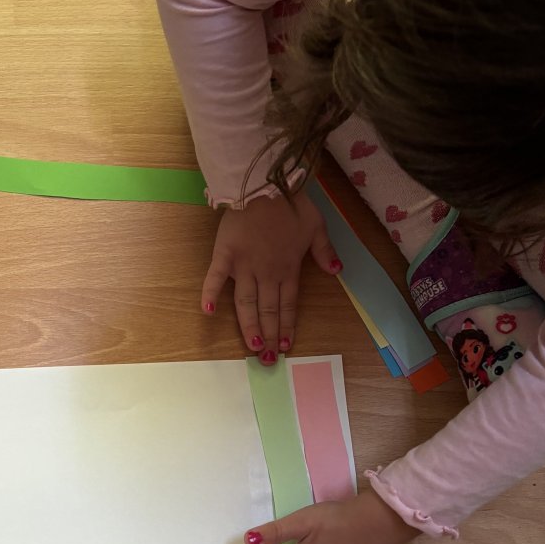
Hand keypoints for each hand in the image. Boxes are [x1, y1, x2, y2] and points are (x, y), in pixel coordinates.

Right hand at [202, 191, 341, 360]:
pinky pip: (215, 277)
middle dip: (269, 335)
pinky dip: (211, 293)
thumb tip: (336, 272)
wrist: (265, 185)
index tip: (285, 346)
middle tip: (268, 359)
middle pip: (267, 310)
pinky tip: (208, 311)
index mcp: (288, 269)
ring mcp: (244, 266)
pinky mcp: (224, 255)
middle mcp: (266, 273)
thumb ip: (324, 251)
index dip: (286, 326)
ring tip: (252, 347)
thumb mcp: (317, 225)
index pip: (288, 305)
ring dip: (249, 326)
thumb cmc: (291, 204)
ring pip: (246, 303)